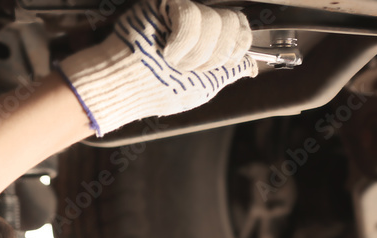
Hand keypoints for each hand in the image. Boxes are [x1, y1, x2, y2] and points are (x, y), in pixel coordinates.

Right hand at [53, 0, 257, 136]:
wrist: (125, 87)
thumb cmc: (155, 91)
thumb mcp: (201, 89)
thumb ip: (228, 73)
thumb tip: (252, 65)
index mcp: (207, 39)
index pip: (240, 28)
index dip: (236, 47)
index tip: (218, 66)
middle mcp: (197, 21)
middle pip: (232, 23)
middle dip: (215, 55)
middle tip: (189, 67)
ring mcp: (181, 10)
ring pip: (214, 21)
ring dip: (196, 53)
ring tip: (173, 61)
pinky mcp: (164, 4)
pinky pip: (190, 13)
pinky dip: (183, 40)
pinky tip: (168, 50)